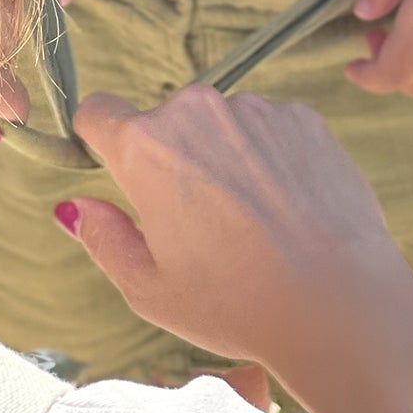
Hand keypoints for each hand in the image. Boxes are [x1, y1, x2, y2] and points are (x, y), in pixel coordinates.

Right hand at [59, 85, 395, 365]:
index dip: (100, 142)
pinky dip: (271, 159)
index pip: (97, 111)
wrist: (340, 302)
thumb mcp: (150, 291)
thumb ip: (102, 238)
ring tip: (255, 225)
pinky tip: (289, 210)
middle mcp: (196, 108)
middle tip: (201, 227)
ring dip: (225, 158)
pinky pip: (269, 128)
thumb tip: (73, 207)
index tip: (120, 177)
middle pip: (165, 123)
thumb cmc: (237, 304)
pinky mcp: (303, 116)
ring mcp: (255, 107)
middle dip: (172, 160)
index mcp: (145, 146)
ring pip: (221, 125)